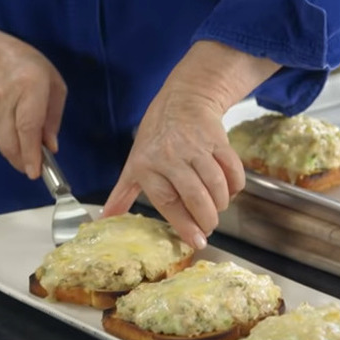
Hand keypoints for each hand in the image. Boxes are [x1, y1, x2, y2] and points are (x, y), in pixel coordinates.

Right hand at [0, 23, 65, 177]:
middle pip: (11, 140)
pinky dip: (9, 145)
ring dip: (16, 156)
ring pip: (2, 143)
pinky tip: (18, 141)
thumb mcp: (54, 86)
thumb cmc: (31, 69)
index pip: (27, 126)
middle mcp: (7, 97)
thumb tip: (51, 147)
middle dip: (23, 161)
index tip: (35, 172)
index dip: (31, 152)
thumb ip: (53, 117)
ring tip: (30, 158)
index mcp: (30, 85)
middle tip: (36, 170)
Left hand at [104, 89, 244, 249]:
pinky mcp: (218, 139)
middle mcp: (170, 156)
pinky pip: (232, 170)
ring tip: (217, 208)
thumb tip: (105, 219)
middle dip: (207, 219)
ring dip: (221, 203)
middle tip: (209, 227)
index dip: (185, 224)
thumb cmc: (156, 135)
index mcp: (147, 166)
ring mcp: (196, 147)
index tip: (197, 241)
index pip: (168, 202)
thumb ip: (122, 194)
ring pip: (216, 185)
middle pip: (195, 197)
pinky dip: (235, 185)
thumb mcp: (134, 163)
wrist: (183, 99)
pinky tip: (229, 190)